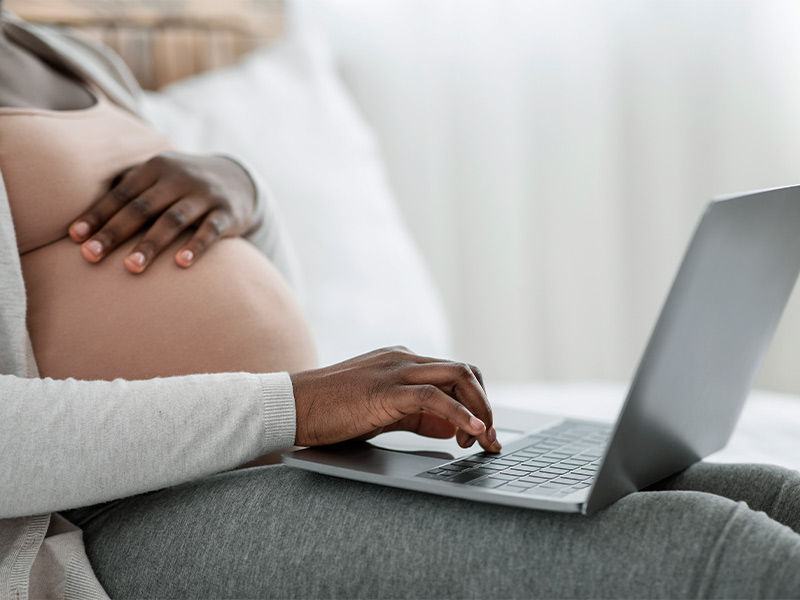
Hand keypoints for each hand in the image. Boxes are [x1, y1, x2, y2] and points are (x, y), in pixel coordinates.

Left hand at [68, 152, 255, 272]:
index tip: (76, 238)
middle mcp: (179, 178)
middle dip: (115, 233)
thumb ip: (130, 192)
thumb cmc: (184, 186)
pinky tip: (181, 263)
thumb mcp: (160, 178)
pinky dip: (195, 246)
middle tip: (92, 256)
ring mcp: (205, 195)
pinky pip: (210, 231)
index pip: (122, 194)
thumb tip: (83, 223)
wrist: (239, 180)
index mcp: (156, 167)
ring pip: (173, 220)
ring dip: (150, 244)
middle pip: (142, 207)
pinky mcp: (227, 213)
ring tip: (131, 267)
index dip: (98, 215)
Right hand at [290, 347, 500, 452]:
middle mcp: (404, 359)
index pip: (454, 373)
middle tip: (489, 440)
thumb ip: (415, 415)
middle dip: (486, 405)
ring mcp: (396, 370)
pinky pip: (435, 396)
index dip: (475, 402)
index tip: (480, 433)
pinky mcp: (386, 389)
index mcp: (402, 361)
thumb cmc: (329, 411)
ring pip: (458, 376)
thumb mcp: (381, 410)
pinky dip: (462, 414)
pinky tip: (473, 432)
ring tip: (485, 439)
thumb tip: (451, 428)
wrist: (291, 405)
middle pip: (465, 371)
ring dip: (481, 409)